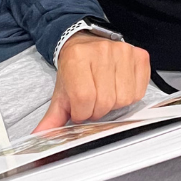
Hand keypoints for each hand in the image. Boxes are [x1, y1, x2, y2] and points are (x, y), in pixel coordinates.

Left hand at [33, 33, 149, 132]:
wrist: (86, 45)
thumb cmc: (75, 69)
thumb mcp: (61, 91)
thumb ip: (53, 116)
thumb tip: (41, 135)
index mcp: (77, 58)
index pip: (84, 98)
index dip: (82, 112)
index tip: (79, 110)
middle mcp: (101, 51)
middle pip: (105, 100)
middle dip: (97, 110)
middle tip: (92, 102)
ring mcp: (122, 52)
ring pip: (123, 98)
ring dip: (114, 104)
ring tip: (105, 93)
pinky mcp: (139, 56)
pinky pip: (138, 91)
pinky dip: (129, 96)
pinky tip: (118, 87)